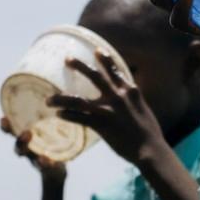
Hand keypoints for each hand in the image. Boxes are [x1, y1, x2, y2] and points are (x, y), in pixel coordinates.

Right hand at [0, 116, 66, 181]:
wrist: (57, 170)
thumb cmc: (51, 144)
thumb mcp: (50, 129)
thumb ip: (50, 115)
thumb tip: (57, 91)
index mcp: (26, 138)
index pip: (12, 131)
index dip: (6, 126)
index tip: (3, 119)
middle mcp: (28, 149)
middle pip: (17, 146)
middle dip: (19, 139)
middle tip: (27, 133)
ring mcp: (35, 159)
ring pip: (28, 156)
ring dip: (30, 151)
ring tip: (35, 147)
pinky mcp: (47, 167)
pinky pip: (44, 166)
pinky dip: (45, 163)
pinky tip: (49, 160)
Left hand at [46, 50, 167, 166]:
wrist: (150, 149)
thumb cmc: (149, 133)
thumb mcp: (143, 110)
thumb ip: (133, 101)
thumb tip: (129, 98)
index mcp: (130, 91)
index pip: (115, 71)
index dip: (106, 59)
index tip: (97, 51)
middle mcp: (118, 96)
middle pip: (95, 76)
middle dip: (79, 66)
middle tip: (67, 59)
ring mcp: (108, 110)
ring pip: (77, 100)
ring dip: (61, 98)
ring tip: (49, 99)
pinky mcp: (101, 125)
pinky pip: (78, 118)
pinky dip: (67, 116)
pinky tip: (58, 115)